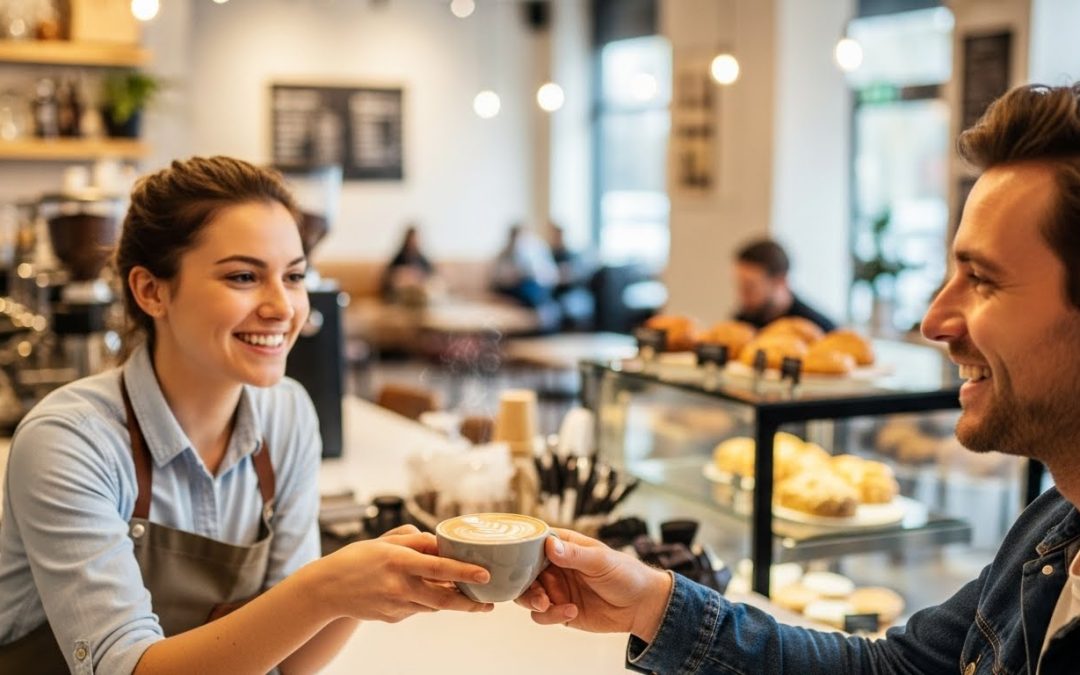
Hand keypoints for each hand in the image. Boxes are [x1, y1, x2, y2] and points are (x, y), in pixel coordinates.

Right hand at [317, 525, 493, 622]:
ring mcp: (396, 606)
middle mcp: (399, 586)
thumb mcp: (385, 541)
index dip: (464, 572)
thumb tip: (441, 545)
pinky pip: (417, 609)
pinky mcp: (392, 618)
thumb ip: (415, 540)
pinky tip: (419, 592)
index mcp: (398, 561)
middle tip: (489, 604)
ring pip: (433, 605)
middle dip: (470, 603)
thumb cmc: (356, 559)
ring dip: (450, 601)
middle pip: (443, 599)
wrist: (325, 590)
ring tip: (467, 594)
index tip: (485, 575)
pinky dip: (425, 601)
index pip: (438, 568)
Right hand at [515, 528, 671, 641]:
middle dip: (524, 584)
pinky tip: (572, 612)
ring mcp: (556, 589)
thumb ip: (575, 555)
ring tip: (548, 605)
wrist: (641, 606)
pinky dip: (551, 616)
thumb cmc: (625, 574)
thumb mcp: (601, 561)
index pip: (533, 543)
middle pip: (523, 572)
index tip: (517, 561)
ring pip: (528, 595)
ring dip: (533, 601)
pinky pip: (542, 615)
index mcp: (563, 546)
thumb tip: (550, 545)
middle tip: (537, 595)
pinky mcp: (559, 610)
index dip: (521, 551)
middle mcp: (555, 566)